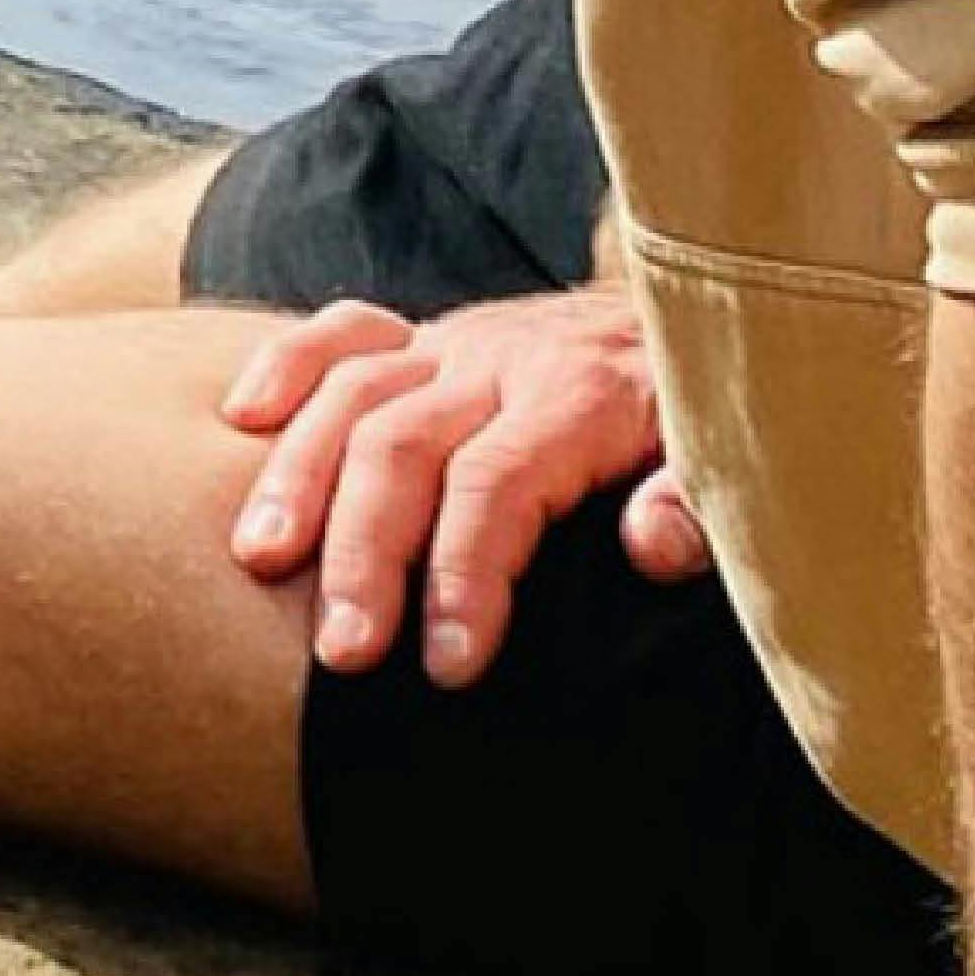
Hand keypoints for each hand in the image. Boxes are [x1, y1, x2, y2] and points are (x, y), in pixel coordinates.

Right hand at [219, 285, 705, 684]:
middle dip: (365, 552)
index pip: (498, 484)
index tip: (449, 665)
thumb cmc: (711, 417)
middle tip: (342, 652)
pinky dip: (286, 367)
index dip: (466, 575)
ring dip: (298, 477)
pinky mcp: (431, 338)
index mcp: (582, 396)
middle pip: (401, 445)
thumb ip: (700, 502)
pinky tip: (242, 422)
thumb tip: (652, 548)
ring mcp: (457, 343)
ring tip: (261, 560)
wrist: (708, 310)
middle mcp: (504, 361)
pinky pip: (341, 332)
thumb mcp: (732, 458)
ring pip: (351, 394)